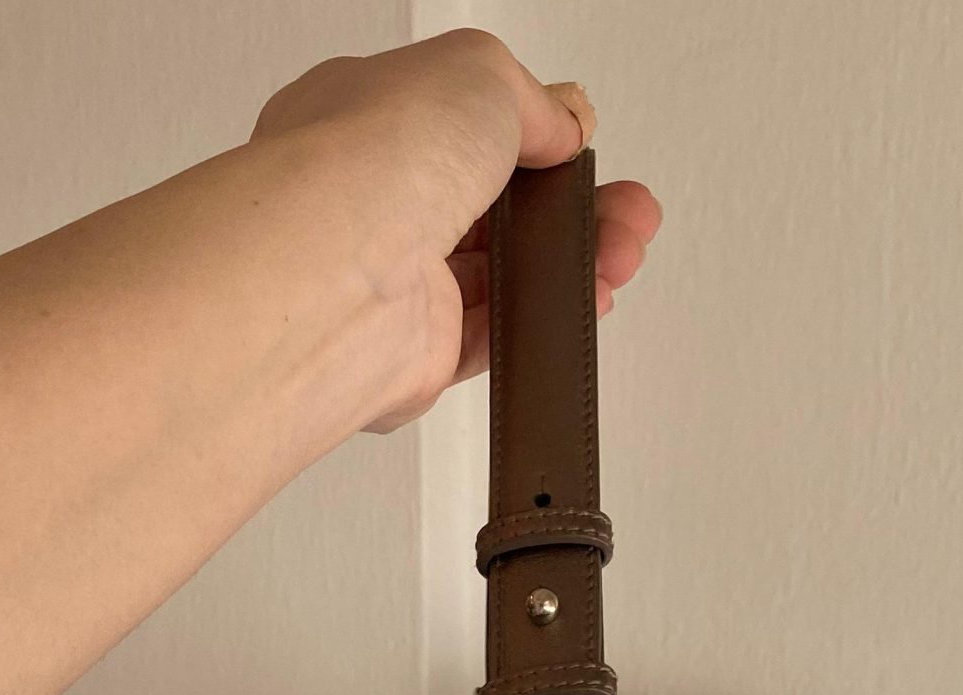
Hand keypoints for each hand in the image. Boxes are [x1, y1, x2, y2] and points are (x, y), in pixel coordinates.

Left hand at [253, 30, 660, 430]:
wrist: (340, 271)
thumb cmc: (377, 155)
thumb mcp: (479, 72)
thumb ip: (530, 99)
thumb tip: (561, 122)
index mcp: (364, 117)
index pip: (457, 122)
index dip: (528, 133)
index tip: (578, 143)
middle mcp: (370, 200)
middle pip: (489, 205)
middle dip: (567, 204)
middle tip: (622, 209)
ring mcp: (390, 280)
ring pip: (498, 273)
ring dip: (568, 261)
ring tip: (622, 250)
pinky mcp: (412, 354)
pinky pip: (492, 337)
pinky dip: (544, 319)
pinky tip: (586, 297)